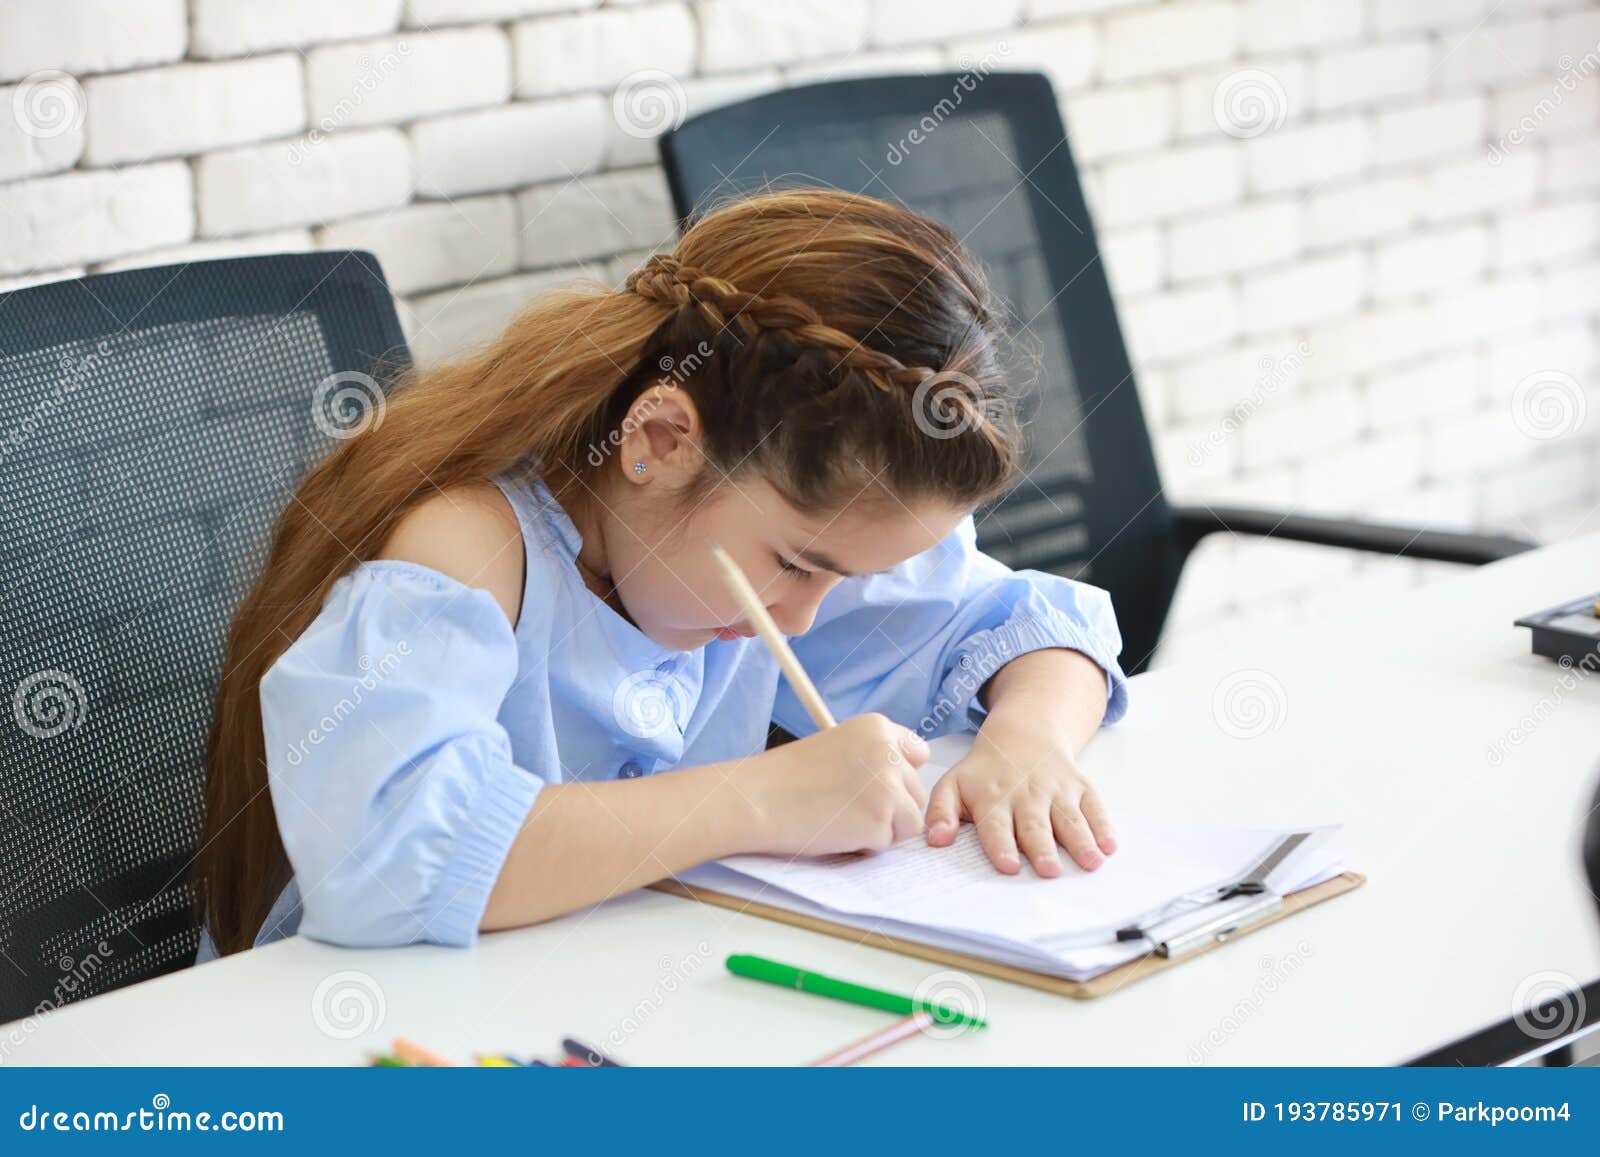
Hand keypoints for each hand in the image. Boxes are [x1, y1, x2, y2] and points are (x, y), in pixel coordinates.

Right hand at [748, 713, 929, 857]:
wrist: (758, 798)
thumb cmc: (786, 778)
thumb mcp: (836, 746)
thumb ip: (871, 757)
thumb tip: (900, 785)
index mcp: (877, 727)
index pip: (918, 753)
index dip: (900, 776)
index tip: (878, 786)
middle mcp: (888, 752)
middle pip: (917, 792)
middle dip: (892, 808)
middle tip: (850, 810)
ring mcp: (887, 787)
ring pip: (910, 821)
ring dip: (883, 828)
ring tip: (843, 821)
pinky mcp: (880, 820)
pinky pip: (887, 843)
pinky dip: (866, 845)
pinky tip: (836, 832)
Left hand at [925, 716, 1114, 876]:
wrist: (1023, 735)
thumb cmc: (984, 771)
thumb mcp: (953, 784)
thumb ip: (940, 812)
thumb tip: (934, 840)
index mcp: (992, 798)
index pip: (996, 825)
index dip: (1001, 845)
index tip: (1008, 866)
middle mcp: (1026, 795)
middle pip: (1035, 825)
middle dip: (1043, 848)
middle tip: (1050, 870)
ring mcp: (1056, 790)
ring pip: (1069, 818)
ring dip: (1080, 841)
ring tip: (1091, 862)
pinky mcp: (1080, 787)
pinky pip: (1095, 806)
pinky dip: (1104, 825)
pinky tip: (1109, 846)